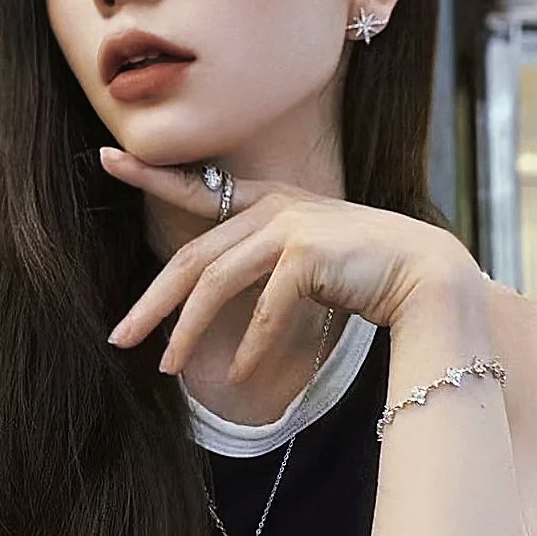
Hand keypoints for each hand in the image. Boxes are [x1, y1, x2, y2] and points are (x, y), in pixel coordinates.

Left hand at [99, 148, 479, 379]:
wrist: (428, 275)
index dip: (153, 175)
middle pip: (194, 257)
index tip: (108, 159)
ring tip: (168, 368)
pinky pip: (262, 309)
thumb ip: (262, 266)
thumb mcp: (306, 260)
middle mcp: (276, 207)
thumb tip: (210, 299)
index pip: (200, 190)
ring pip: (217, 282)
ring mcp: (291, 226)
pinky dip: (249, 347)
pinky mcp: (307, 253)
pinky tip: (239, 376)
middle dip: (153, 301)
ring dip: (188, 331)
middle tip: (120, 337)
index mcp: (271, 202)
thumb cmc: (368, 272)